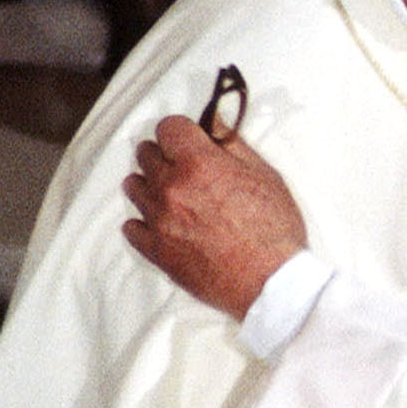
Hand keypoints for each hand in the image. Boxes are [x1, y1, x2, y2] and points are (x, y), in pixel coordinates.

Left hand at [123, 117, 308, 316]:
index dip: (182, 130)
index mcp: (198, 163)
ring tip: (170, 194)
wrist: (270, 283)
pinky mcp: (156, 251)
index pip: (168, 126)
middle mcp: (171, 187)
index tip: (191, 139)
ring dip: (149, 183)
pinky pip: (132, 227)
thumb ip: (233, 145)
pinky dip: (143, 222)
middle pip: (146, 153)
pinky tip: (161, 223)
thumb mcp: (264, 175)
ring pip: (134, 187)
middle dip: (164, 154)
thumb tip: (213, 124)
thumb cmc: (274, 229)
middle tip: (182, 165)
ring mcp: (159, 220)